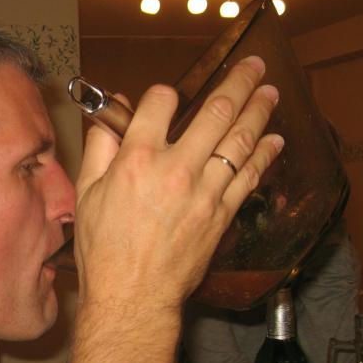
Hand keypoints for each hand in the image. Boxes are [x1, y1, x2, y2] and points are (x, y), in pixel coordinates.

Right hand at [74, 56, 282, 311]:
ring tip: (271, 91)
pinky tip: (275, 140)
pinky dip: (264, 156)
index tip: (169, 94)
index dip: (165, 93)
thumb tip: (109, 119)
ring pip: (239, 141)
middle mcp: (175, 168)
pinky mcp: (221, 215)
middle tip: (255, 65)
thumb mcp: (87, 195)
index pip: (160, 103)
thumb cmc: (104, 250)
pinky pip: (249, 177)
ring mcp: (204, 191)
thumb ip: (100, 150)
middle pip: (215, 112)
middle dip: (238, 83)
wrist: (132, 296)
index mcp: (136, 158)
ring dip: (259, 112)